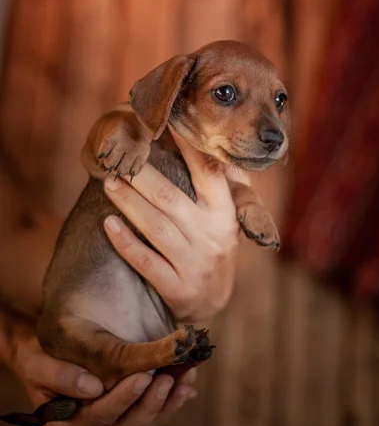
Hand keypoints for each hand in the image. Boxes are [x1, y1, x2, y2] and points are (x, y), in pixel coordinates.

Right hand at [6, 316, 195, 425]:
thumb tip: (91, 388)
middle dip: (150, 404)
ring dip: (165, 406)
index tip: (142, 377)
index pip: (98, 419)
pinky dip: (169, 403)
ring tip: (183, 383)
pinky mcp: (123, 418)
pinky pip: (149, 416)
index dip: (122, 401)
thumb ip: (59, 376)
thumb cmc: (39, 358)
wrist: (45, 355)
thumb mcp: (38, 364)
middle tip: (167, 379)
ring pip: (142, 425)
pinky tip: (186, 388)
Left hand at [103, 128, 238, 324]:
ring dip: (129, 203)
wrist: (211, 302)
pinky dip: (125, 242)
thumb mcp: (225, 219)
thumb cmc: (212, 248)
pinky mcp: (178, 288)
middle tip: (119, 158)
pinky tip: (107, 224)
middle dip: (142, 176)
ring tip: (109, 183)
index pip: (208, 173)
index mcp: (225, 214)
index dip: (188, 146)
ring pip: (156, 227)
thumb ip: (216, 188)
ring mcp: (195, 264)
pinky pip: (146, 262)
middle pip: (171, 199)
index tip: (165, 123)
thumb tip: (198, 143)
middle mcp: (212, 236)